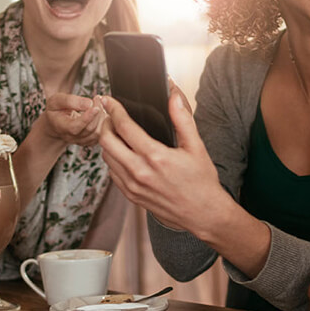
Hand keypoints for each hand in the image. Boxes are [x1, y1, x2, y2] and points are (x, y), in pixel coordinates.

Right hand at [35, 93, 104, 146]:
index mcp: (61, 127)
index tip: (96, 107)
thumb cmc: (56, 109)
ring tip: (99, 103)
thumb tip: (89, 103)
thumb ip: (70, 101)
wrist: (56, 122)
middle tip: (98, 98)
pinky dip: (104, 123)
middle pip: (89, 128)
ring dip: (102, 117)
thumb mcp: (57, 100)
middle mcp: (71, 137)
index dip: (87, 118)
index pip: (75, 127)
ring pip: (97, 133)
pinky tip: (101, 112)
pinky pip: (101, 134)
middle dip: (97, 113)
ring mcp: (81, 141)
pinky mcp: (90, 141)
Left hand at [96, 86, 224, 232]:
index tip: (109, 100)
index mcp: (155, 157)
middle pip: (106, 142)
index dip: (114, 109)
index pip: (124, 126)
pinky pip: (112, 174)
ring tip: (117, 133)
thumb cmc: (202, 182)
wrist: (203, 214)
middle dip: (106, 124)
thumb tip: (173, 96)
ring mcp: (133, 187)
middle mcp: (140, 172)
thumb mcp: (196, 146)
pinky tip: (124, 154)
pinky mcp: (132, 196)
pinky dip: (113, 160)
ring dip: (108, 143)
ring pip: (107, 158)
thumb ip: (183, 119)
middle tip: (112, 117)